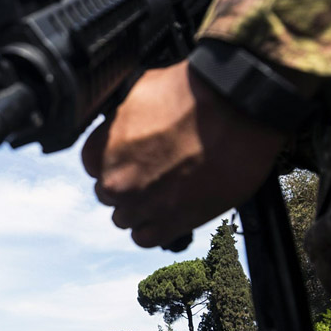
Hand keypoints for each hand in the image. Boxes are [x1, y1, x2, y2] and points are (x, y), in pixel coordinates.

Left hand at [81, 60, 286, 247]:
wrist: (238, 109)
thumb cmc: (194, 94)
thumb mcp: (139, 93)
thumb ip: (121, 123)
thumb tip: (120, 130)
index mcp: (102, 148)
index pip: (91, 166)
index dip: (115, 161)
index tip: (132, 158)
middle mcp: (118, 181)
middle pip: (110, 193)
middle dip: (128, 185)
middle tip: (156, 172)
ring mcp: (144, 205)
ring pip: (126, 218)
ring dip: (141, 208)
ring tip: (167, 190)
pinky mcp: (174, 223)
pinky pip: (146, 238)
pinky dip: (156, 227)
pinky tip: (169, 210)